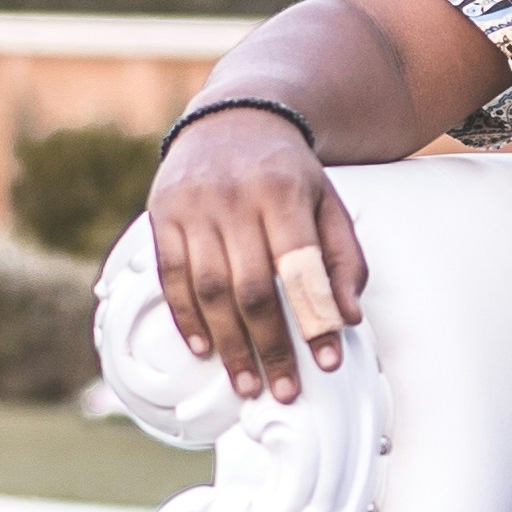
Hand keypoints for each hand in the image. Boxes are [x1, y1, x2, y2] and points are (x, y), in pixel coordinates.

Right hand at [150, 106, 368, 406]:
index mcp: (283, 192)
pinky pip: (170, 277)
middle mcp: (234, 199)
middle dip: (269, 346)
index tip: (327, 362)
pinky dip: (186, 318)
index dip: (313, 318)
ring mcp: (193, 207)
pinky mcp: (163, 215)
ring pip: (209, 289)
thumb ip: (344, 260)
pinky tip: (203, 349)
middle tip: (284, 389)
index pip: (300, 266)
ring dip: (228, 344)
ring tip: (247, 383)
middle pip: (251, 288)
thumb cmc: (287, 174)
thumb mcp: (328, 205)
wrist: (231, 122)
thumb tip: (348, 318)